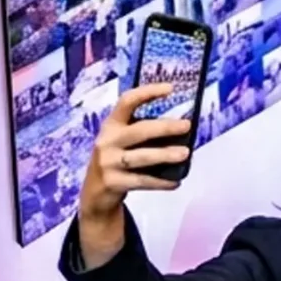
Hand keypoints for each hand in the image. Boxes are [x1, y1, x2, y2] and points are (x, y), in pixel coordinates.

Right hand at [77, 87, 192, 228]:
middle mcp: (107, 140)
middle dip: (164, 127)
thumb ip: (142, 132)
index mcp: (111, 124)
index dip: (147, 92)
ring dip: (165, 155)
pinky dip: (160, 182)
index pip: (127, 101)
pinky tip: (176, 182)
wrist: (94, 192)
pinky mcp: (113, 183)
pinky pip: (142, 181)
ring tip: (185, 153)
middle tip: (186, 126)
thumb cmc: (116, 158)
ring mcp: (108, 162)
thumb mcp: (121, 140)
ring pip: (141, 157)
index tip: (170, 88)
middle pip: (139, 130)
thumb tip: (180, 128)